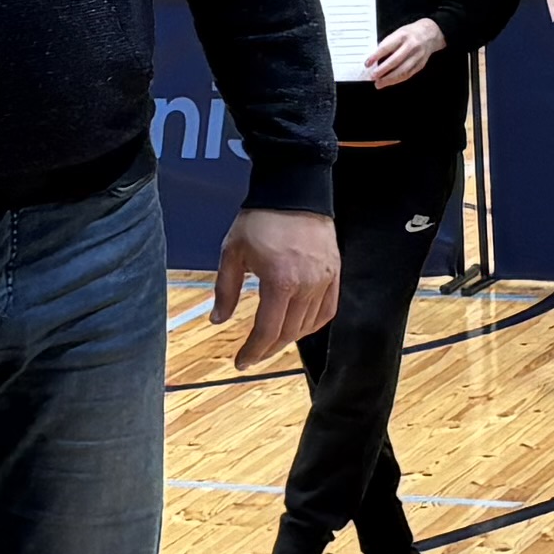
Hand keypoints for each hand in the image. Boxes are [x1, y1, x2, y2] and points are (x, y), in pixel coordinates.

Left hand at [210, 205, 338, 371]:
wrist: (293, 192)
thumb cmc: (260, 220)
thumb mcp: (232, 252)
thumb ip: (226, 289)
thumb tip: (218, 319)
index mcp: (280, 281)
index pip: (268, 330)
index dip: (253, 351)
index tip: (241, 362)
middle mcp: (307, 285)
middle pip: (288, 332)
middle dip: (267, 349)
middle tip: (252, 356)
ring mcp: (324, 280)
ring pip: (308, 325)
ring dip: (288, 339)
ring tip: (270, 342)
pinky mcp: (335, 274)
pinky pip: (327, 311)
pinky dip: (312, 325)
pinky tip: (298, 328)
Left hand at [365, 17, 442, 86]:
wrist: (429, 34)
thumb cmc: (410, 34)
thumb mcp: (397, 33)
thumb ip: (387, 44)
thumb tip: (374, 59)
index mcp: (402, 36)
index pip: (386, 47)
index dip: (376, 56)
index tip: (368, 63)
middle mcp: (411, 46)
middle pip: (395, 61)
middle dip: (382, 70)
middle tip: (373, 76)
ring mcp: (417, 56)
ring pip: (402, 70)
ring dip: (389, 79)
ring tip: (379, 83)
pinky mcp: (420, 64)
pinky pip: (408, 74)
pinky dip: (397, 80)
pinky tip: (390, 82)